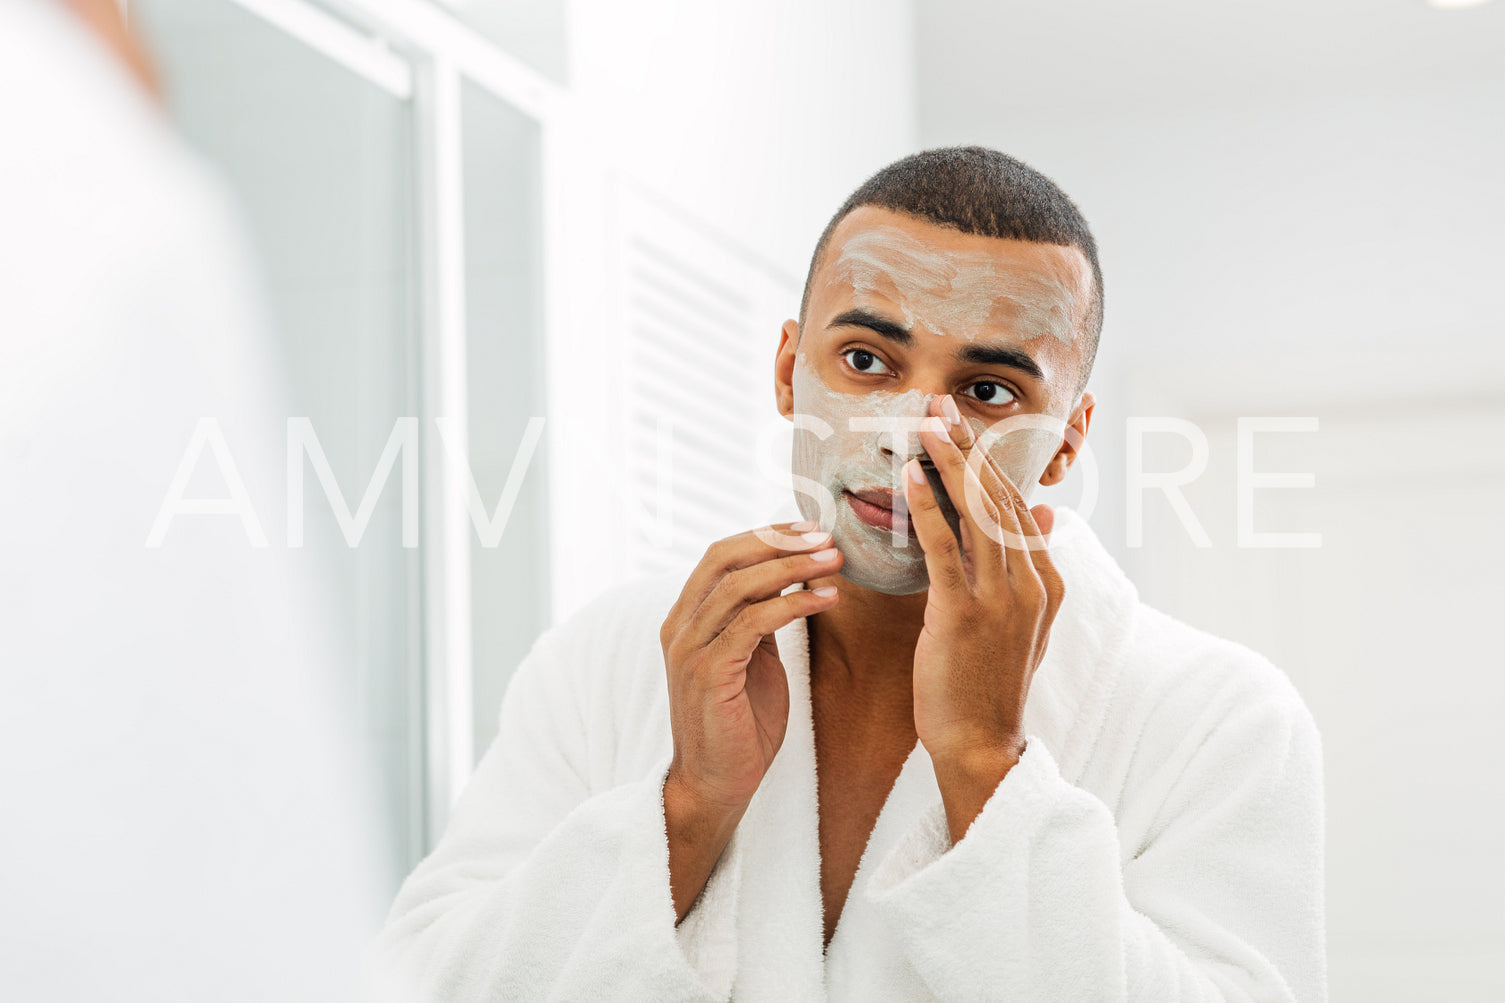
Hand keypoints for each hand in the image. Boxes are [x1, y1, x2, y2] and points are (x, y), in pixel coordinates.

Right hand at [659, 522, 842, 917]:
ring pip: (739, 585)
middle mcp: (679, 627)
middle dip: (779, 541)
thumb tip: (787, 575)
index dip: (765, 533)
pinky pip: (752, 623)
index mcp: (685, 618)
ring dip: (792, 567)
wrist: (717, 784)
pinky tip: (827, 599)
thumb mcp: (750, 658)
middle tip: (827, 537)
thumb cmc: (740, 724)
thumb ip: (756, 618)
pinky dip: (793, 605)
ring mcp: (689, 649)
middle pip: (725, 558)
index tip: (810, 527)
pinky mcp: (709, 673)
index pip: (719, 554)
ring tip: (836, 561)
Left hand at [904, 395, 1065, 838]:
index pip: (1016, 505)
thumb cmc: (988, 684)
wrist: (982, 746)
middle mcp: (1032, 583)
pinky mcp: (965, 616)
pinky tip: (911, 480)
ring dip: (949, 464)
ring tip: (925, 424)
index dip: (987, 461)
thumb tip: (1045, 515)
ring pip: (978, 514)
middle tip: (938, 404)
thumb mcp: (1021, 622)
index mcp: (1047, 582)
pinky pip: (946, 551)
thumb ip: (1029, 567)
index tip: (959, 425)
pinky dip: (930, 511)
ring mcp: (1002, 599)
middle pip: (1000, 498)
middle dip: (968, 447)